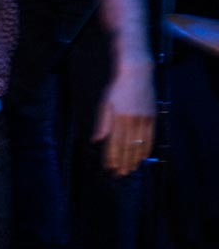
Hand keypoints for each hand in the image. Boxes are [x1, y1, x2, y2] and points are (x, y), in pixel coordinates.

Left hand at [92, 60, 155, 176]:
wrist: (136, 74)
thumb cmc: (117, 88)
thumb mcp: (105, 103)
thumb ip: (102, 123)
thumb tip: (96, 140)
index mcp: (118, 118)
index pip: (114, 143)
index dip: (111, 157)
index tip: (109, 167)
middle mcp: (132, 121)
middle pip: (127, 147)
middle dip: (122, 162)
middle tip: (120, 174)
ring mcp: (144, 120)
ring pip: (139, 145)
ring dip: (134, 159)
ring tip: (130, 170)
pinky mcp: (153, 118)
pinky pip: (150, 138)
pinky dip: (146, 150)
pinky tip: (142, 158)